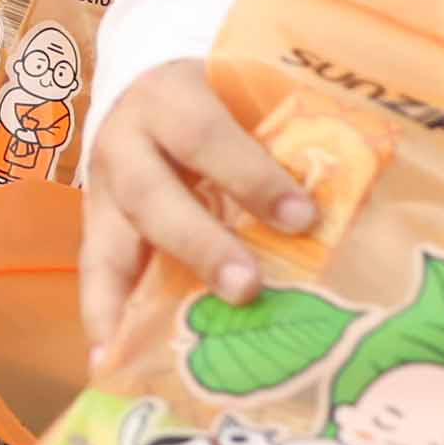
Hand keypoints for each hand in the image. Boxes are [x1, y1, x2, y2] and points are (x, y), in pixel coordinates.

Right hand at [77, 65, 313, 339]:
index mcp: (170, 99)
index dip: (250, 176)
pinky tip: (110, 361)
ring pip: (106, 244)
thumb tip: (349, 205)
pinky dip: (102, 318)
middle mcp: (125, 145)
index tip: (302, 218)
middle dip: (199, 245)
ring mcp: (101, 191)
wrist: (148, 83)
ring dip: (130, 302)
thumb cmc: (219, 97)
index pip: (206, 135)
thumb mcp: (245, 99)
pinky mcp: (95, 228)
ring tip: (137, 353)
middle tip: (247, 287)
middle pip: (152, 195)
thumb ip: (283, 142)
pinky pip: (94, 275)